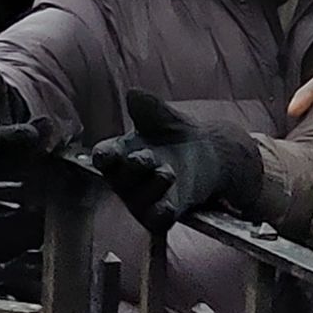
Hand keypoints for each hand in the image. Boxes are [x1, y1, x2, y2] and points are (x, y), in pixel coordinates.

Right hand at [91, 90, 261, 232]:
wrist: (209, 153)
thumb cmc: (174, 134)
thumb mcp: (163, 117)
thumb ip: (149, 107)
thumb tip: (135, 93)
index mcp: (119, 152)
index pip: (104, 156)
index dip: (104, 156)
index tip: (106, 155)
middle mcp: (126, 178)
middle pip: (121, 178)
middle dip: (134, 167)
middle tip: (147, 157)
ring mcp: (142, 198)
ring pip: (138, 200)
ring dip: (151, 187)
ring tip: (167, 172)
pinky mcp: (161, 213)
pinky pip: (156, 219)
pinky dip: (161, 214)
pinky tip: (169, 207)